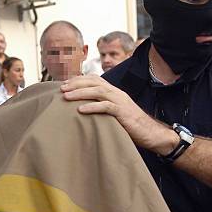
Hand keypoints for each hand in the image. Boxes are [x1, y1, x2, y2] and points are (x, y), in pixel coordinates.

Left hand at [61, 75, 177, 154]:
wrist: (151, 132)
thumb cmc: (131, 125)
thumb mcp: (114, 113)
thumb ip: (102, 108)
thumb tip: (83, 111)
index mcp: (114, 92)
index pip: (94, 79)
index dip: (79, 79)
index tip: (65, 84)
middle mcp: (116, 93)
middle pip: (93, 82)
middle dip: (75, 84)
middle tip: (61, 89)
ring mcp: (120, 101)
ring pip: (98, 92)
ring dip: (80, 93)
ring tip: (66, 97)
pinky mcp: (123, 112)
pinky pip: (106, 107)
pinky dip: (92, 107)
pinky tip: (80, 110)